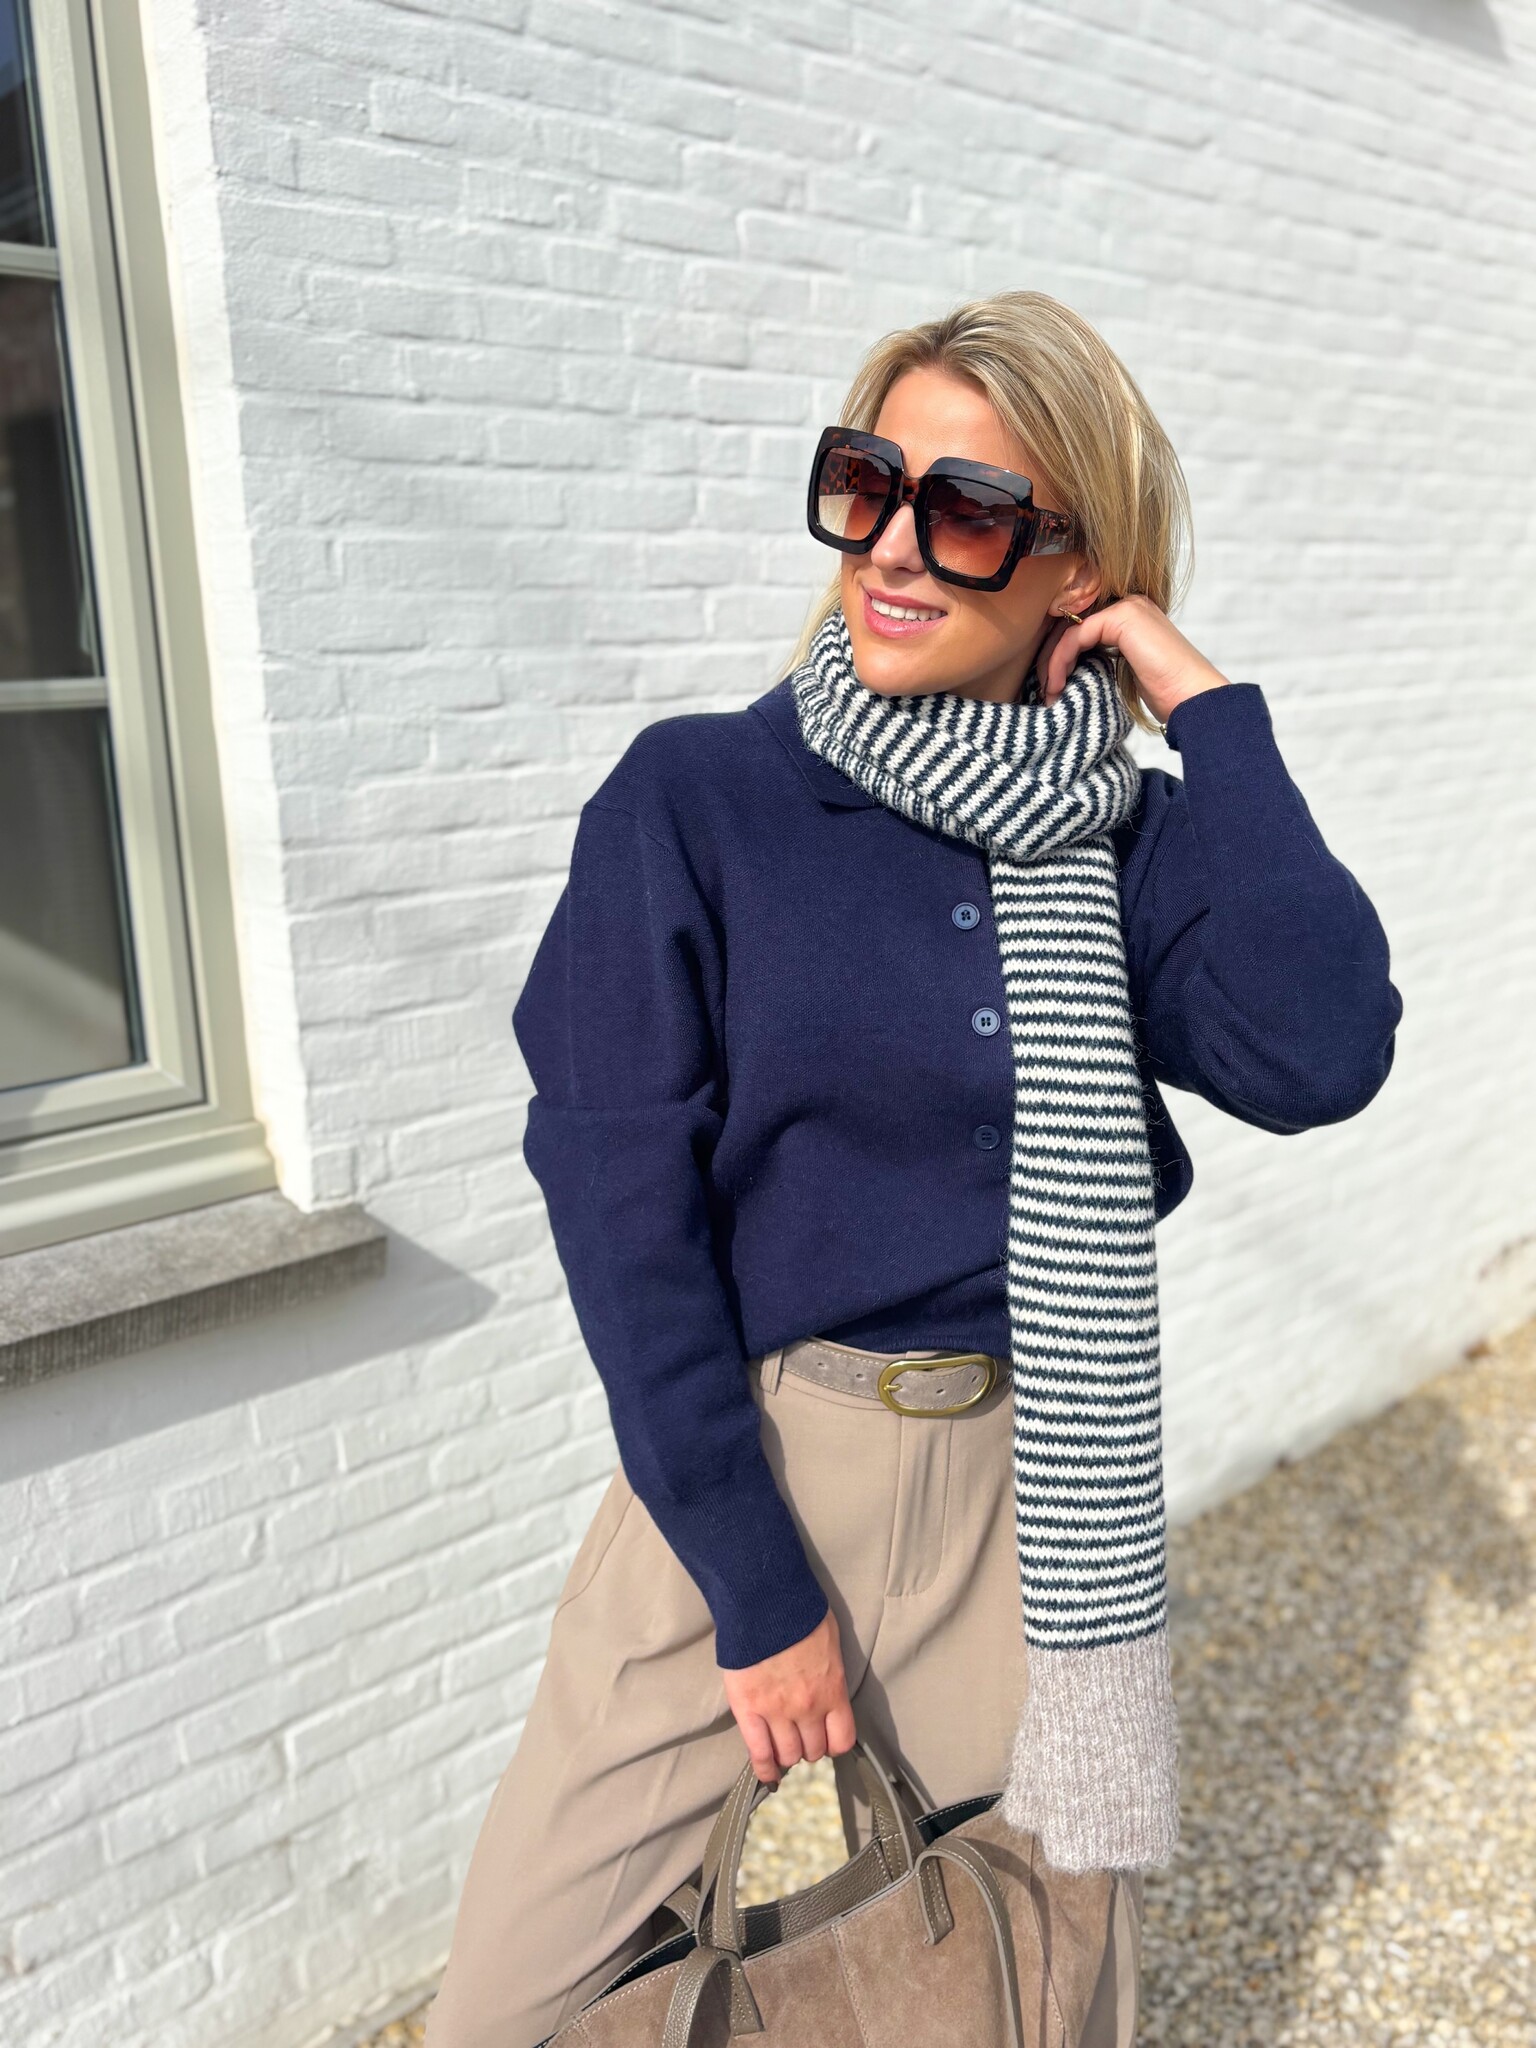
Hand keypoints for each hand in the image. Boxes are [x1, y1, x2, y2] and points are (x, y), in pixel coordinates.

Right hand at [719, 1605, 857, 1784]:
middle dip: (809, 1746)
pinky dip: (764, 1767)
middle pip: (813, 1750)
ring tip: (783, 1746)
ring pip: (788, 1754)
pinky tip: (767, 1775)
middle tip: (801, 1738)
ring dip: (787, 1754)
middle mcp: (808, 1708)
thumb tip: (828, 1681)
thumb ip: (830, 1668)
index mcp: (831, 1690)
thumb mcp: (830, 1638)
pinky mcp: (749, 1710)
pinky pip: (759, 1751)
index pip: (842, 1739)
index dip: (833, 1743)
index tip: (826, 1739)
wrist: (763, 1602)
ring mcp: (777, 1712)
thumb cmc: (798, 1614)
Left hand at [1038, 593, 1229, 728]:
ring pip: (1069, 629)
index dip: (1059, 654)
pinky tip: (1057, 686)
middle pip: (1071, 623)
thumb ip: (1102, 658)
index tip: (1050, 686)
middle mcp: (1129, 603)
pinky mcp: (1123, 617)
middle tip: (1043, 691)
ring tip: (1047, 693)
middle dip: (1050, 658)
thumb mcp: (1127, 671)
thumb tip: (1066, 668)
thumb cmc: (1167, 694)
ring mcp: (1127, 606)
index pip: (1080, 626)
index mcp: (1131, 615)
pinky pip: (1075, 636)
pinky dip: (1059, 661)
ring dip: (1051, 663)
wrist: (1193, 699)